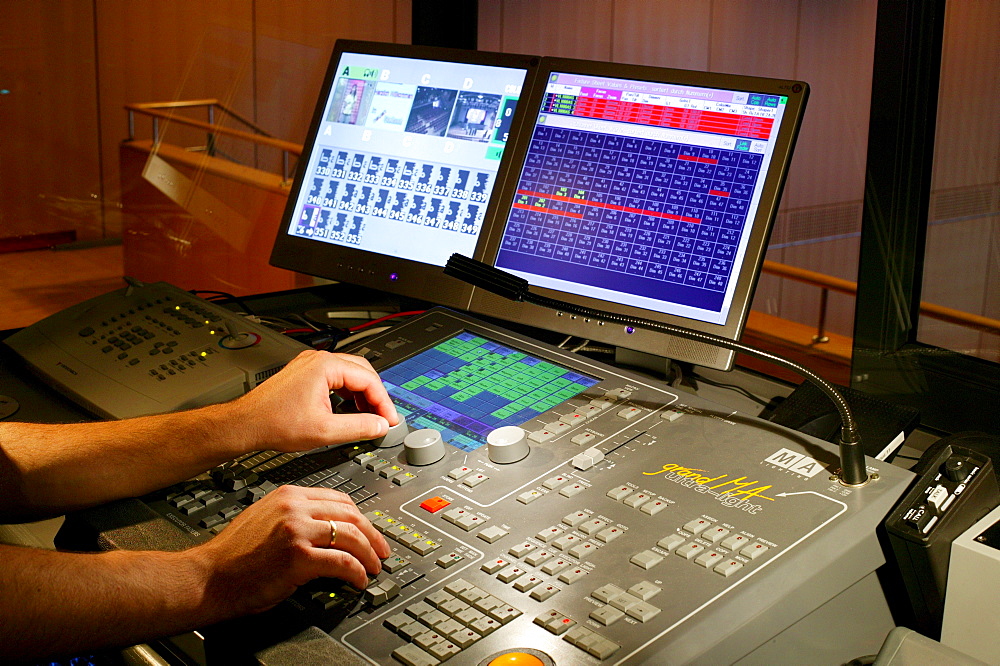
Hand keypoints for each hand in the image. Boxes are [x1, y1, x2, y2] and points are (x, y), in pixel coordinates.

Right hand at [191, 485, 390, 615]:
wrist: (208, 578)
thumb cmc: (232, 556)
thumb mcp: (265, 519)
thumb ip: (294, 516)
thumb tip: (327, 529)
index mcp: (288, 495)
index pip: (339, 499)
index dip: (360, 517)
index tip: (369, 532)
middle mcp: (294, 507)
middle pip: (351, 514)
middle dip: (372, 535)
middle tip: (381, 552)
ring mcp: (297, 530)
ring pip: (352, 536)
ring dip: (368, 555)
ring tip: (373, 569)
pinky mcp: (298, 557)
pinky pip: (342, 562)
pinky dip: (356, 573)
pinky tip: (358, 581)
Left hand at [232, 350, 398, 451]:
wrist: (245, 424)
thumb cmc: (274, 423)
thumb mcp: (325, 431)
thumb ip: (359, 427)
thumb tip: (380, 426)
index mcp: (326, 366)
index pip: (369, 380)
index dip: (384, 403)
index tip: (390, 420)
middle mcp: (319, 359)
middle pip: (363, 372)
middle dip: (376, 396)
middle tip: (383, 418)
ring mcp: (310, 364)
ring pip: (350, 373)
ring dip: (362, 394)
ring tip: (367, 416)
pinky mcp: (304, 373)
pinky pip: (336, 377)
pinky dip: (347, 392)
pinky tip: (348, 409)